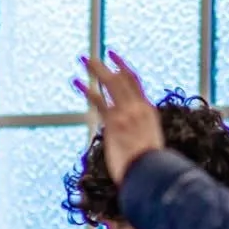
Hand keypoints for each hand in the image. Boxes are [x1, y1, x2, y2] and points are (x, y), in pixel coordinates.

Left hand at [76, 53, 163, 183]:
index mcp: (148, 111)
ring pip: (111, 83)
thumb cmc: (152, 167)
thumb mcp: (151, 147)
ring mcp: (126, 113)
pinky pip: (98, 101)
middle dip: (108, 65)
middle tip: (95, 55)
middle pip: (122, 78)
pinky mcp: (114, 122)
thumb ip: (142, 138)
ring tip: (84, 59)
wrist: (152, 173)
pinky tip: (76, 82)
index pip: (135, 84)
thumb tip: (137, 146)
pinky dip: (86, 90)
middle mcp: (138, 107)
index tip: (115, 63)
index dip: (124, 71)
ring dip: (97, 70)